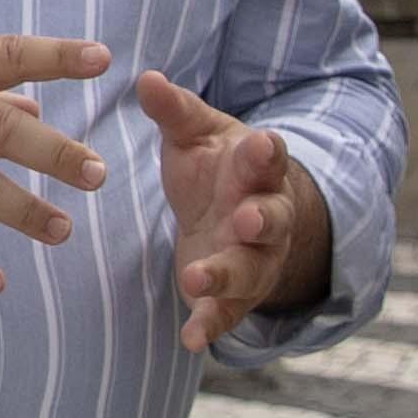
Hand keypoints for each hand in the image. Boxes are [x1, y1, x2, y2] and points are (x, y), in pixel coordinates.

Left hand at [137, 67, 336, 348]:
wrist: (244, 215)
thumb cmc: (219, 167)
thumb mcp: (197, 135)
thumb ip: (174, 111)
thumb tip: (146, 77)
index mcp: (258, 169)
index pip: (268, 158)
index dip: (266, 153)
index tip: (260, 144)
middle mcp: (267, 215)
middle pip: (272, 219)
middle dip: (261, 219)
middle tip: (245, 218)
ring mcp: (255, 259)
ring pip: (249, 270)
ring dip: (226, 275)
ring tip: (196, 280)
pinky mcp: (236, 294)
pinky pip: (227, 312)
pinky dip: (210, 325)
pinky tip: (191, 339)